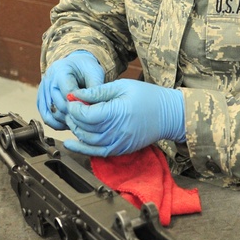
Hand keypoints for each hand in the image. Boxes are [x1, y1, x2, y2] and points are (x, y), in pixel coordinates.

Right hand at [36, 51, 104, 129]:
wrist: (74, 65)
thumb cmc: (85, 68)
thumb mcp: (95, 73)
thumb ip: (95, 89)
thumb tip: (96, 106)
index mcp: (61, 70)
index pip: (68, 92)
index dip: (80, 104)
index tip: (89, 109)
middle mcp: (49, 79)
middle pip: (58, 104)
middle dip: (74, 113)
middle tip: (86, 117)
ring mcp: (42, 90)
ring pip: (51, 113)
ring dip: (65, 120)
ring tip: (78, 120)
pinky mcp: (40, 99)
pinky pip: (46, 117)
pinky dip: (57, 123)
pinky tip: (68, 122)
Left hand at [62, 79, 184, 156]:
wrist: (169, 115)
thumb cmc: (147, 96)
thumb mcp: (122, 86)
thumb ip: (98, 92)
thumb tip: (76, 94)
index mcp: (117, 113)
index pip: (86, 115)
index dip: (75, 107)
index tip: (73, 98)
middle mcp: (116, 131)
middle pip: (85, 128)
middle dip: (73, 117)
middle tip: (71, 107)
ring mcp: (118, 143)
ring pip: (88, 141)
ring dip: (76, 130)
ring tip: (73, 119)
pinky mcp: (120, 150)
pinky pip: (97, 152)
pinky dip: (81, 148)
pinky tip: (70, 143)